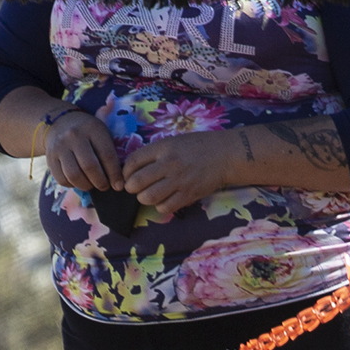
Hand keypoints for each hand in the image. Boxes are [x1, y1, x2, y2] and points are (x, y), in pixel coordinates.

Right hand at [44, 111, 123, 190]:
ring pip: (74, 175)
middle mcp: (74, 136)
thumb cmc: (88, 133)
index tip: (119, 185)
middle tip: (105, 187)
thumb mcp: (101, 133)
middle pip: (89, 166)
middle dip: (100, 182)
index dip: (114, 174)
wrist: (60, 123)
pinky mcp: (50, 158)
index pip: (106, 155)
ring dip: (86, 186)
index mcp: (93, 128)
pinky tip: (79, 182)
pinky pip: (61, 179)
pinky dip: (72, 185)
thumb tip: (118, 182)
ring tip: (92, 185)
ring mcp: (60, 147)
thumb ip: (110, 152)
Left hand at [121, 131, 237, 214]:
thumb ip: (154, 153)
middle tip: (136, 187)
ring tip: (149, 194)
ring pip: (148, 198)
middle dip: (131, 187)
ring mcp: (179, 181)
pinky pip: (165, 207)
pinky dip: (160, 206)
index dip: (125, 171)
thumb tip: (134, 169)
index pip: (133, 162)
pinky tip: (164, 200)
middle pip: (136, 182)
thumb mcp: (173, 141)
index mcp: (163, 148)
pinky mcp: (189, 195)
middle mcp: (169, 164)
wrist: (224, 155)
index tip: (128, 175)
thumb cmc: (198, 146)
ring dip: (144, 198)